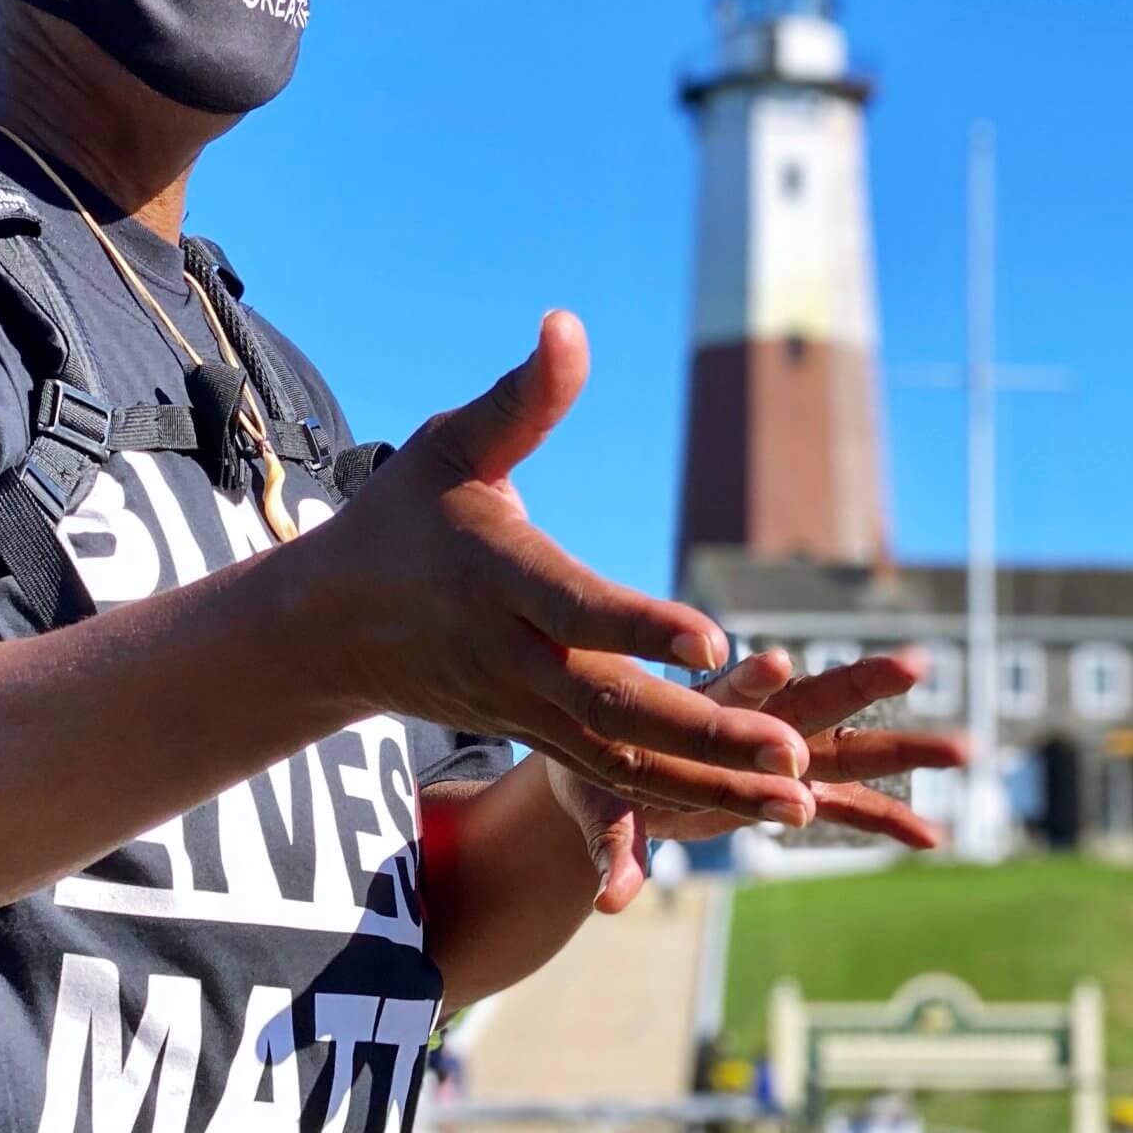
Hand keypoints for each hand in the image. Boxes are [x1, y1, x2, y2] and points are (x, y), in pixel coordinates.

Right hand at [302, 312, 815, 823]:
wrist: (331, 626)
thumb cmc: (403, 516)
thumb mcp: (452, 445)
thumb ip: (523, 399)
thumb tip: (568, 323)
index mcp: (499, 575)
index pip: (575, 609)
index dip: (641, 628)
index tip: (713, 639)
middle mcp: (513, 655)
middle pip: (611, 706)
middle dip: (703, 734)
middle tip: (794, 754)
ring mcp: (525, 709)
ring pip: (622, 759)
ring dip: (712, 785)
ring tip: (801, 801)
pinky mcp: (539, 738)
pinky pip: (617, 779)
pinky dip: (687, 798)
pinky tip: (762, 809)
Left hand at [546, 648, 970, 911]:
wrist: (608, 767)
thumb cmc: (594, 770)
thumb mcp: (596, 806)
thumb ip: (615, 847)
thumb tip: (613, 902)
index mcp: (705, 714)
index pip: (734, 694)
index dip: (756, 682)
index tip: (775, 660)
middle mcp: (757, 727)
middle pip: (817, 701)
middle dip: (863, 684)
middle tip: (915, 662)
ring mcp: (783, 758)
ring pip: (851, 749)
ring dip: (905, 750)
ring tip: (968, 747)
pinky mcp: (792, 791)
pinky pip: (848, 806)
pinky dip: (886, 819)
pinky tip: (932, 837)